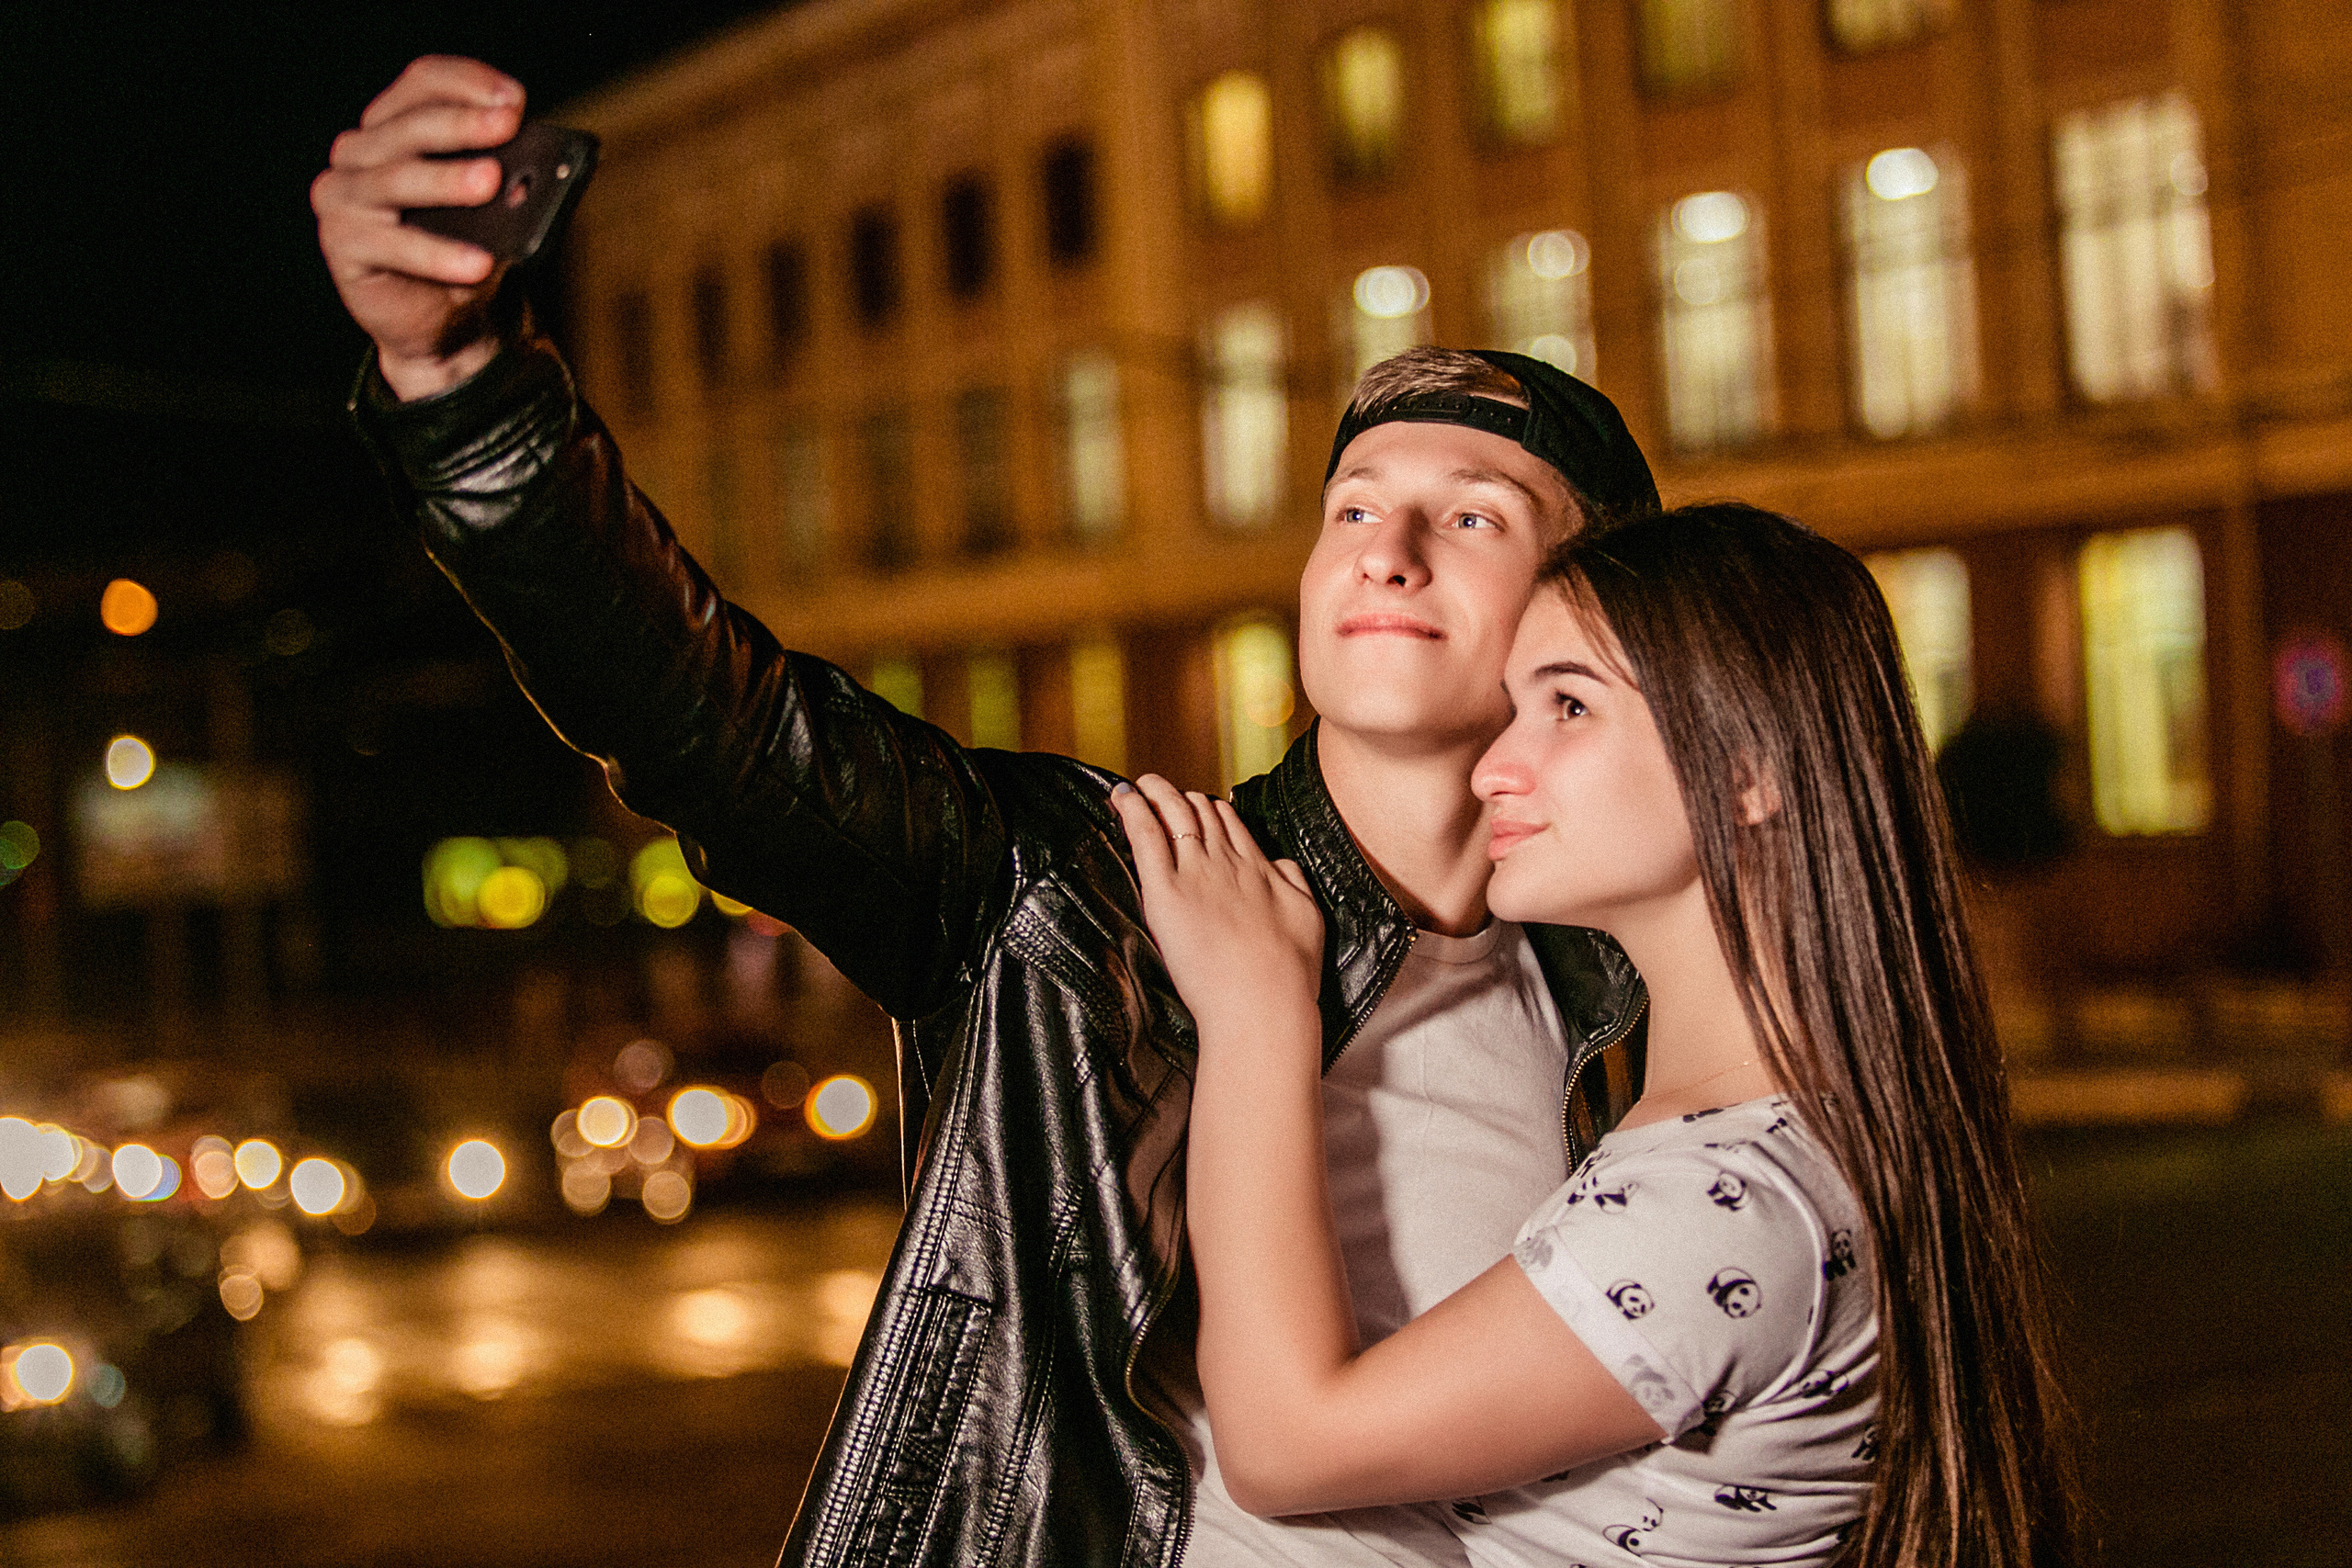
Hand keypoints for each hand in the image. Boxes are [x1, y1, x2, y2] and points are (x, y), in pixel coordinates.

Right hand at [311, 56, 523, 399]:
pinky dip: (438, 254)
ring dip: (447, 180)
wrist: (445, 323)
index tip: (514, 99)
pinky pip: (391, 245)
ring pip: (395, 179)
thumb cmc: (467, 251)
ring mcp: (342, 194)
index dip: (467, 83)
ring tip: (493, 182)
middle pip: (409, 126)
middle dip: (462, 124)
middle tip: (506, 125)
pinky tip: (478, 262)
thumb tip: (525, 178)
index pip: (423, 82)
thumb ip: (505, 184)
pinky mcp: (341, 243)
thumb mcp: (495, 211)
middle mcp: (359, 152)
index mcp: (395, 126)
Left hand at [1111, 776, 1324, 1041]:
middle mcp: (1228, 863)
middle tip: (1163, 791)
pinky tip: (1122, 797)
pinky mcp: (1166, 892)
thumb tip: (1281, 864)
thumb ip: (1294, 883)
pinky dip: (1132, 811)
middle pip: (1200, 814)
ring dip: (1155, 793)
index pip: (1230, 825)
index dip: (1211, 811)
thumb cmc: (1288, 974)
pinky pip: (1146, 838)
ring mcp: (1196, 873)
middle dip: (1181, 798)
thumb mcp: (1308, 917)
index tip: (1199, 805)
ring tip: (1141, 784)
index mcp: (1260, 870)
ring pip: (1174, 816)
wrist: (1264, 1001)